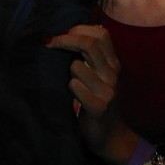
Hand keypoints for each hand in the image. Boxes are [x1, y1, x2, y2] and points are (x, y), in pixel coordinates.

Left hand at [45, 24, 134, 161]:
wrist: (110, 135)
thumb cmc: (97, 100)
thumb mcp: (99, 76)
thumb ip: (90, 57)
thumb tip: (68, 32)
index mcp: (113, 64)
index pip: (101, 34)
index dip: (79, 29)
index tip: (62, 33)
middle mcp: (113, 74)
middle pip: (89, 44)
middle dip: (65, 40)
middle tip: (50, 43)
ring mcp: (107, 91)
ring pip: (76, 65)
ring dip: (67, 71)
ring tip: (70, 82)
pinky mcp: (98, 107)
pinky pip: (75, 86)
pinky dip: (69, 87)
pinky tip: (72, 96)